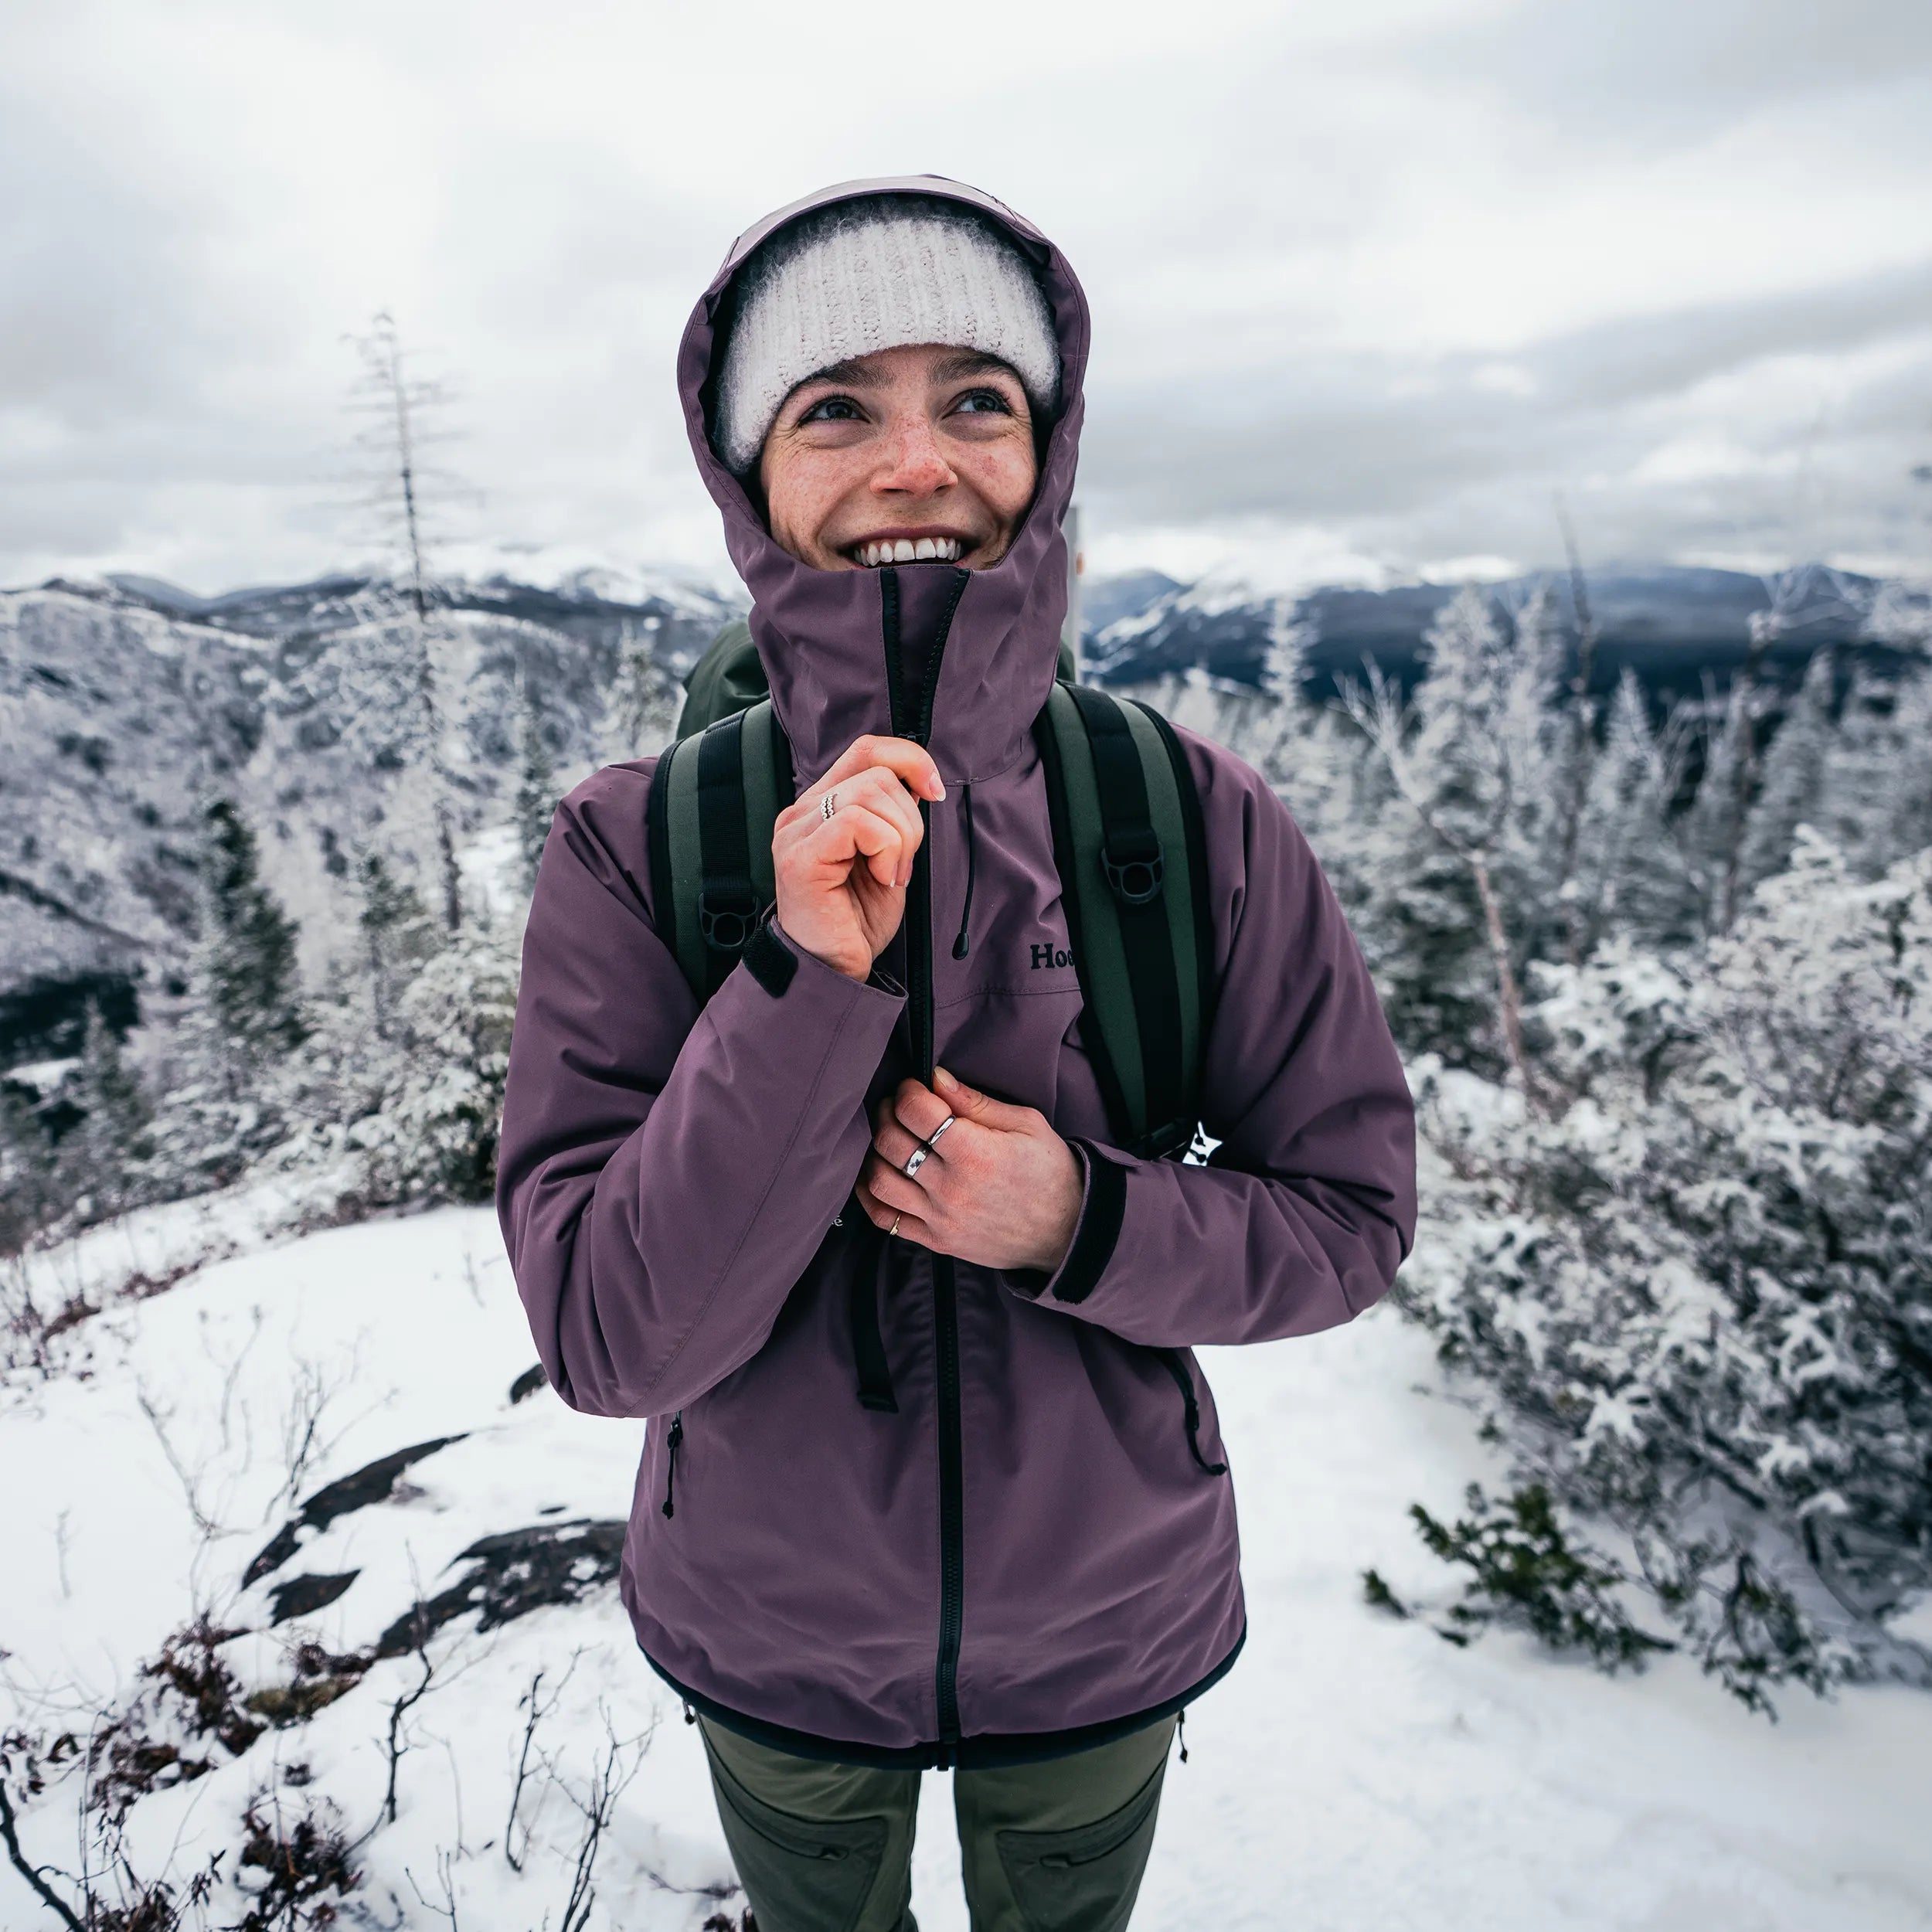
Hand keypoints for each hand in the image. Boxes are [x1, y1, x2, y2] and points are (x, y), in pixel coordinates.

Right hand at [775, 734, 944, 981]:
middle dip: (910, 818)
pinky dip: (886, 849)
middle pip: (876, 772)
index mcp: (820, 805)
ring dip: (900, 838)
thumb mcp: (887, 856)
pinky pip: (857, 822)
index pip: (866, 749)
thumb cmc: (857, 920)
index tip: (934, 792)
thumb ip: (892, 816)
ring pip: (870, 793)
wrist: (832, 970)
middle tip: (902, 865)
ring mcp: (796, 832)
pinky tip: (882, 879)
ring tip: (890, 875)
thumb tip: (921, 782)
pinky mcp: (801, 856)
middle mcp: (802, 812)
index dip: (909, 759)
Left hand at [857, 1066, 1083, 1274]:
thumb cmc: (1050, 1170)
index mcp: (976, 1153)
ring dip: (875, 1152)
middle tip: (898, 1106)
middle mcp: (952, 1188)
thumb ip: (976, 1102)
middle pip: (891, 1141)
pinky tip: (879, 1172)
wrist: (1068, 1230)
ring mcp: (940, 1218)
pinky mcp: (936, 1241)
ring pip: (879, 1180)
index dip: (907, 1091)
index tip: (915, 1087)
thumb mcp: (1025, 1123)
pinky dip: (870, 1193)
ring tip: (891, 1138)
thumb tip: (936, 1077)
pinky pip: (884, 1218)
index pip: (916, 1112)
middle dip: (887, 1113)